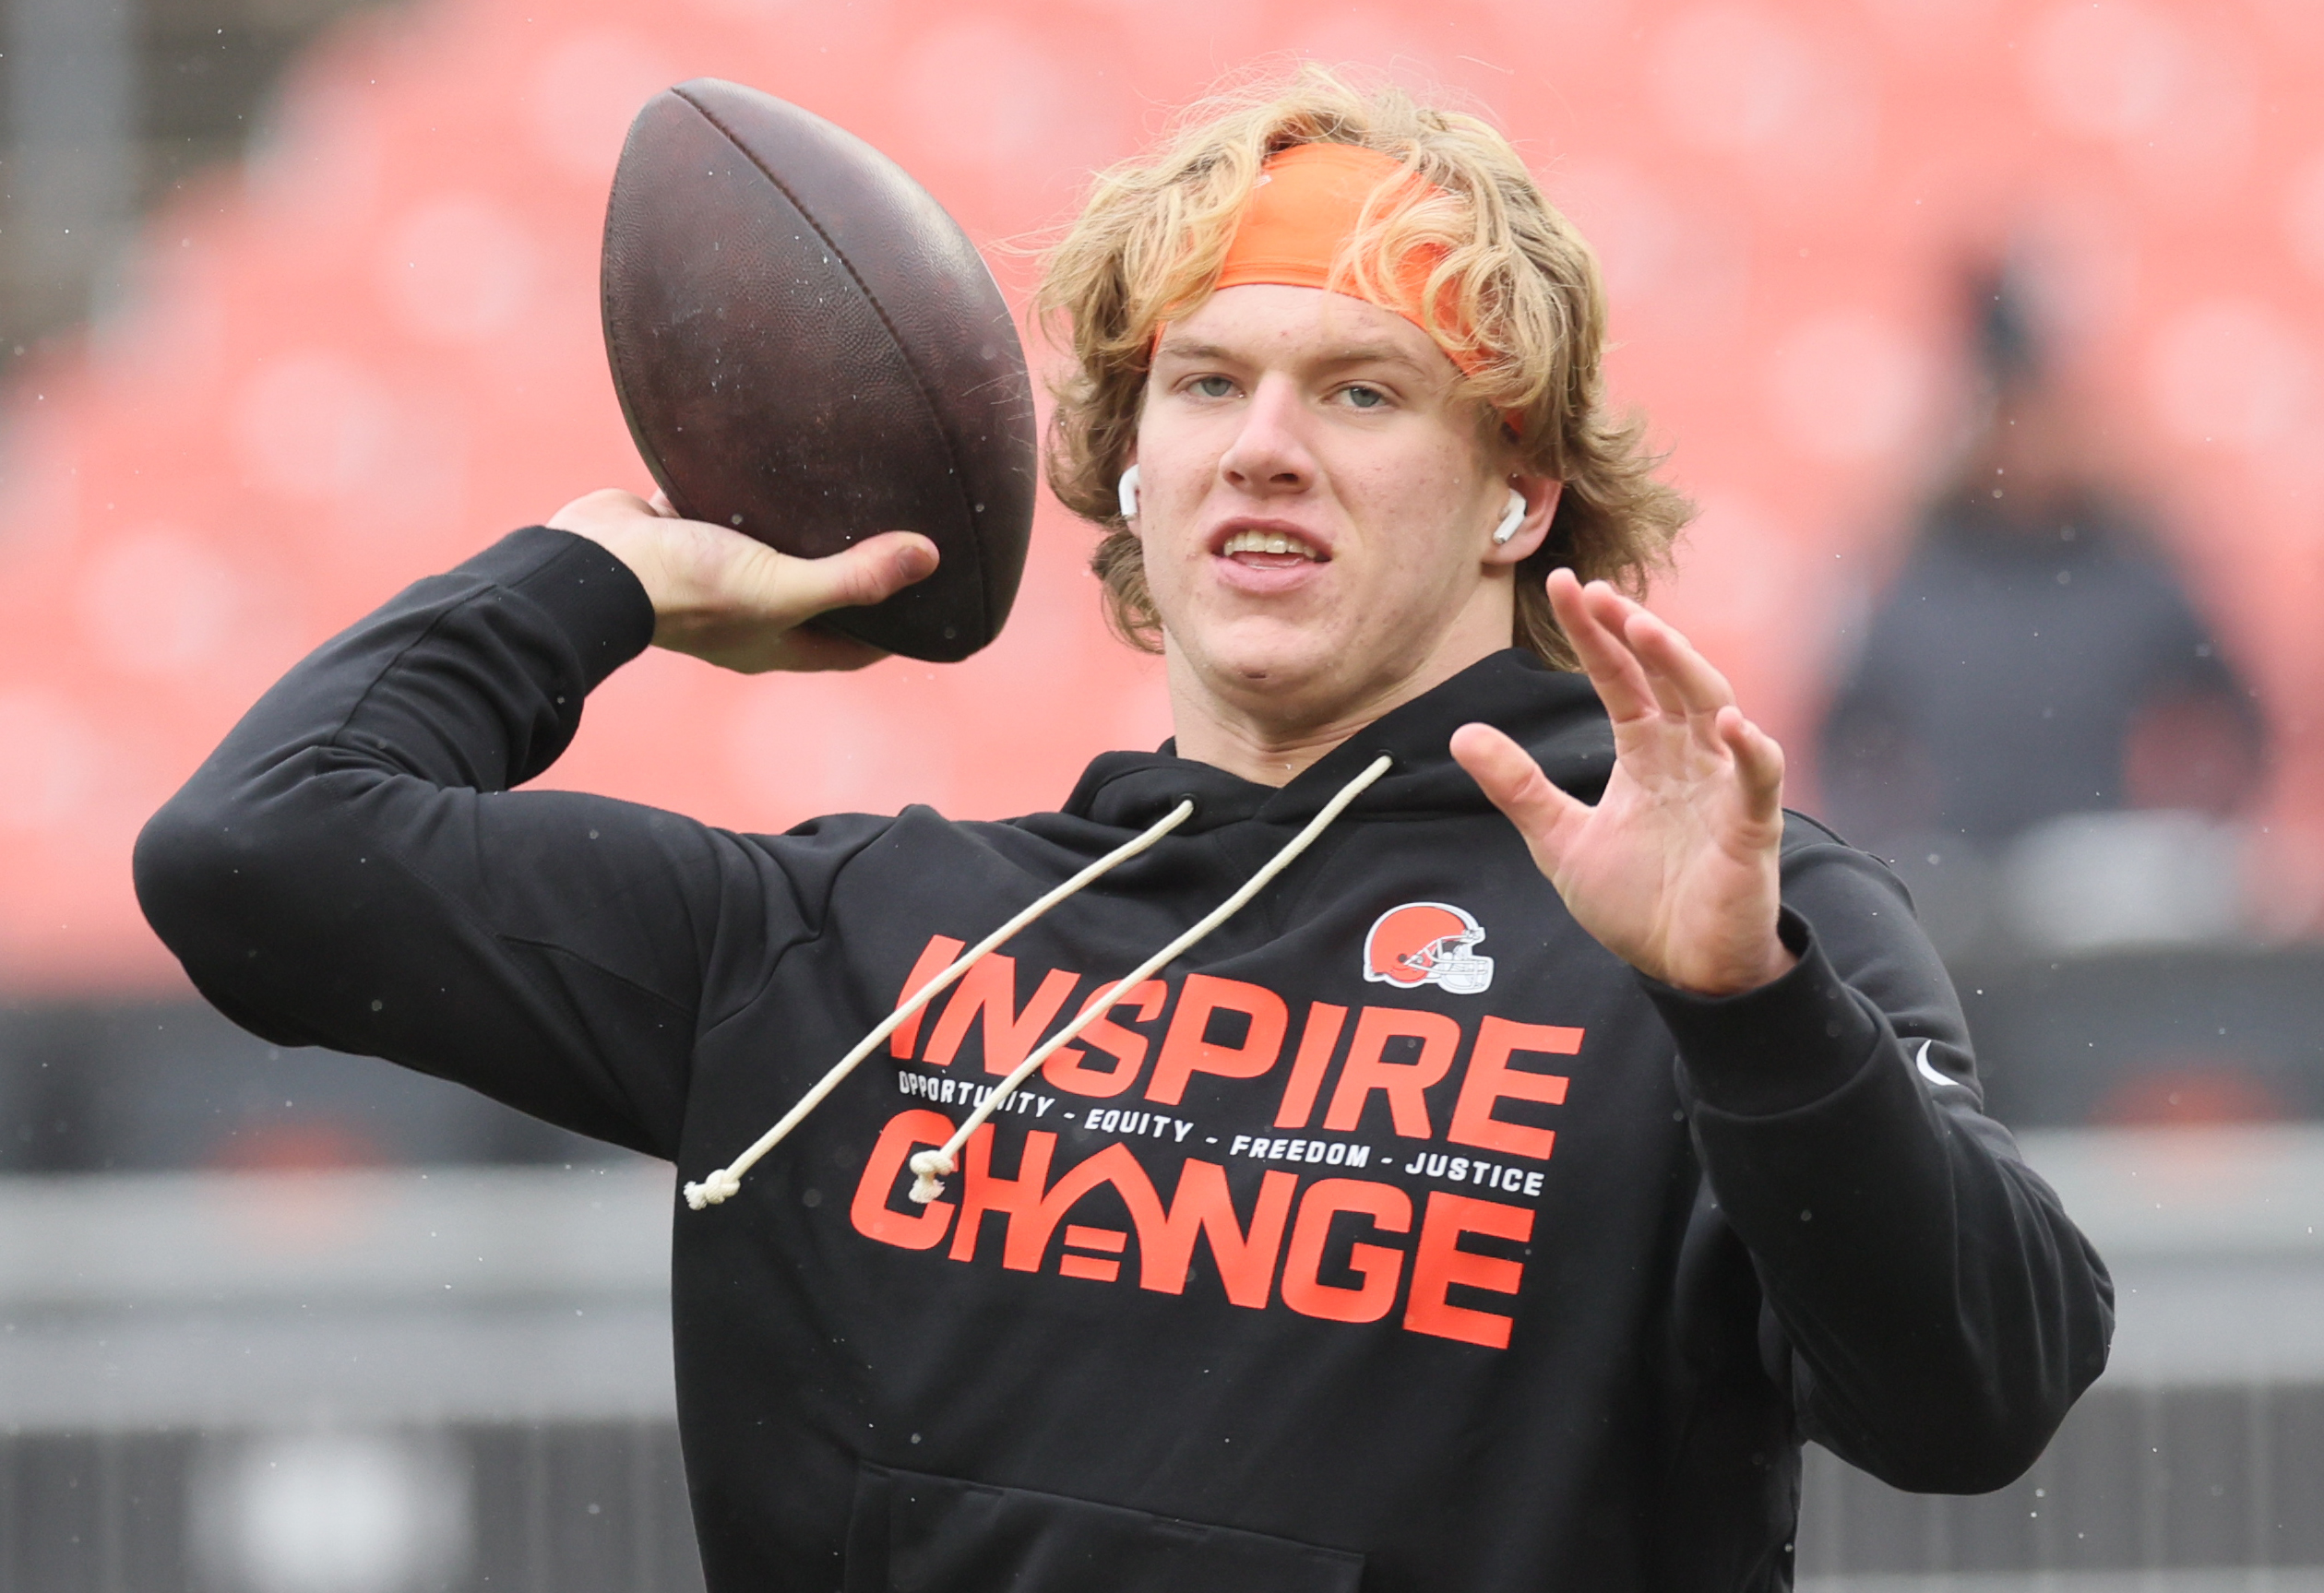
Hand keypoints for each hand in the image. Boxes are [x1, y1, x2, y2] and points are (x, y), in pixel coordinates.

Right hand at [548, 488, 938, 672]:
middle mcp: (748, 614)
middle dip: (856, 575)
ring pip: (774, 550)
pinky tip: (782, 454)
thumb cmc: (686, 588)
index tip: (935, 604)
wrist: (589, 561)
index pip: (854, 649)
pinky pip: (729, 508)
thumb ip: (853, 576)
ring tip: (851, 488)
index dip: (896, 633)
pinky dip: (754, 490)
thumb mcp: (781, 587)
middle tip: (902, 536)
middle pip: (817, 598)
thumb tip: (930, 557)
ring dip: (805, 527)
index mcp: (775, 642)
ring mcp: (715, 573)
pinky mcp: (685, 531)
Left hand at [1450, 570, 1794, 995]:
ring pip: (1713, 708)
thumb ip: (1517, 787)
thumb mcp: (1559, 839)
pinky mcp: (1751, 827)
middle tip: (1597, 591)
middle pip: (1666, 677)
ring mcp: (1723, 785)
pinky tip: (1732, 724)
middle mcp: (1687, 755)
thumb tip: (1461, 734)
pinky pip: (1757, 779)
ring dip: (1683, 667)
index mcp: (1645, 752)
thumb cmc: (1636, 902)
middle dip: (1634, 632)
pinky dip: (1750, 750)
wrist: (1685, 970)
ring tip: (1648, 629)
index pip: (1619, 678)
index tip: (1565, 583)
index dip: (1595, 633)